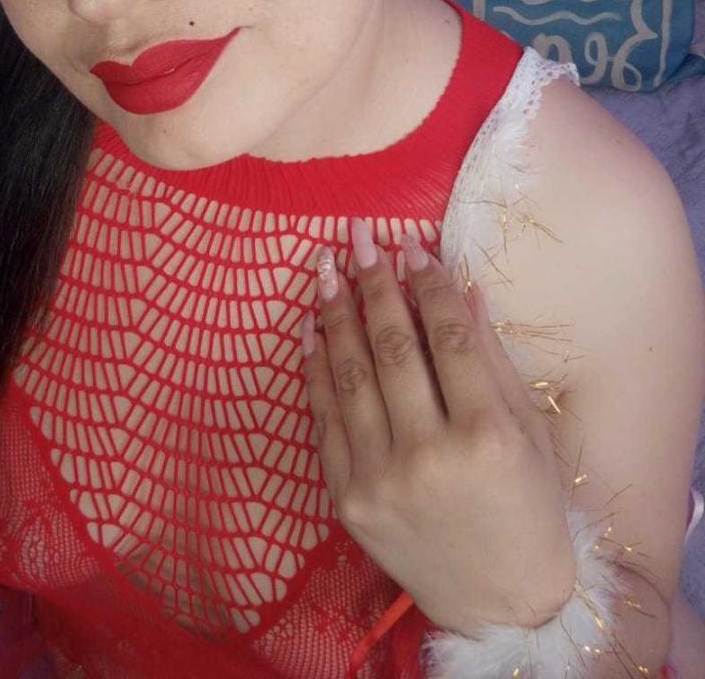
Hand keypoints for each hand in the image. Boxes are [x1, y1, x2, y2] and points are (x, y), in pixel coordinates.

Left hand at [302, 218, 576, 638]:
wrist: (500, 603)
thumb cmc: (526, 508)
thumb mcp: (527, 431)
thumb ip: (491, 358)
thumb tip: (460, 284)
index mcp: (487, 436)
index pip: (450, 338)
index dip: (428, 285)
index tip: (411, 245)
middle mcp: (430, 456)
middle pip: (393, 348)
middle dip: (374, 283)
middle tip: (360, 236)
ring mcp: (382, 480)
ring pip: (350, 376)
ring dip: (336, 313)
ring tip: (326, 266)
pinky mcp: (348, 500)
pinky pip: (324, 419)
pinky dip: (315, 369)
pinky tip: (311, 327)